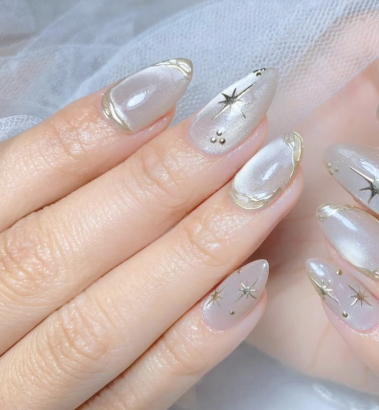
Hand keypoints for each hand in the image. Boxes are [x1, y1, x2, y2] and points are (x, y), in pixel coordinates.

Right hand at [0, 63, 303, 408]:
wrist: (13, 383)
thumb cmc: (11, 288)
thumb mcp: (9, 224)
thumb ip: (41, 186)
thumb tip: (134, 105)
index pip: (10, 186)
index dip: (89, 132)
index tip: (173, 81)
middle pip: (59, 252)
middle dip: (160, 183)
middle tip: (246, 125)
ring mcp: (24, 399)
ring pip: (100, 326)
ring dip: (196, 250)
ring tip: (270, 186)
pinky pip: (137, 398)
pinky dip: (195, 343)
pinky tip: (255, 283)